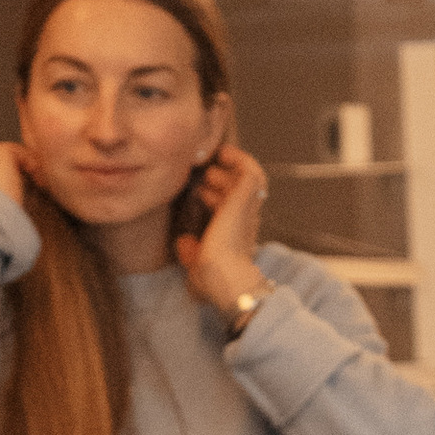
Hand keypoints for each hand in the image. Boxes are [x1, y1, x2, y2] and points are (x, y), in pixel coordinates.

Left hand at [174, 142, 270, 315]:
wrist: (227, 281)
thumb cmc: (214, 281)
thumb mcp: (197, 265)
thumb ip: (191, 252)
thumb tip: (183, 242)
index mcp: (236, 235)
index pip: (231, 209)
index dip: (215, 196)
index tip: (199, 191)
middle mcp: (246, 221)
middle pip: (240, 190)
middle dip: (221, 179)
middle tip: (204, 177)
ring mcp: (247, 210)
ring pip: (248, 178)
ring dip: (231, 168)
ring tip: (213, 164)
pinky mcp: (244, 200)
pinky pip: (251, 172)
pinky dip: (240, 159)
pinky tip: (224, 153)